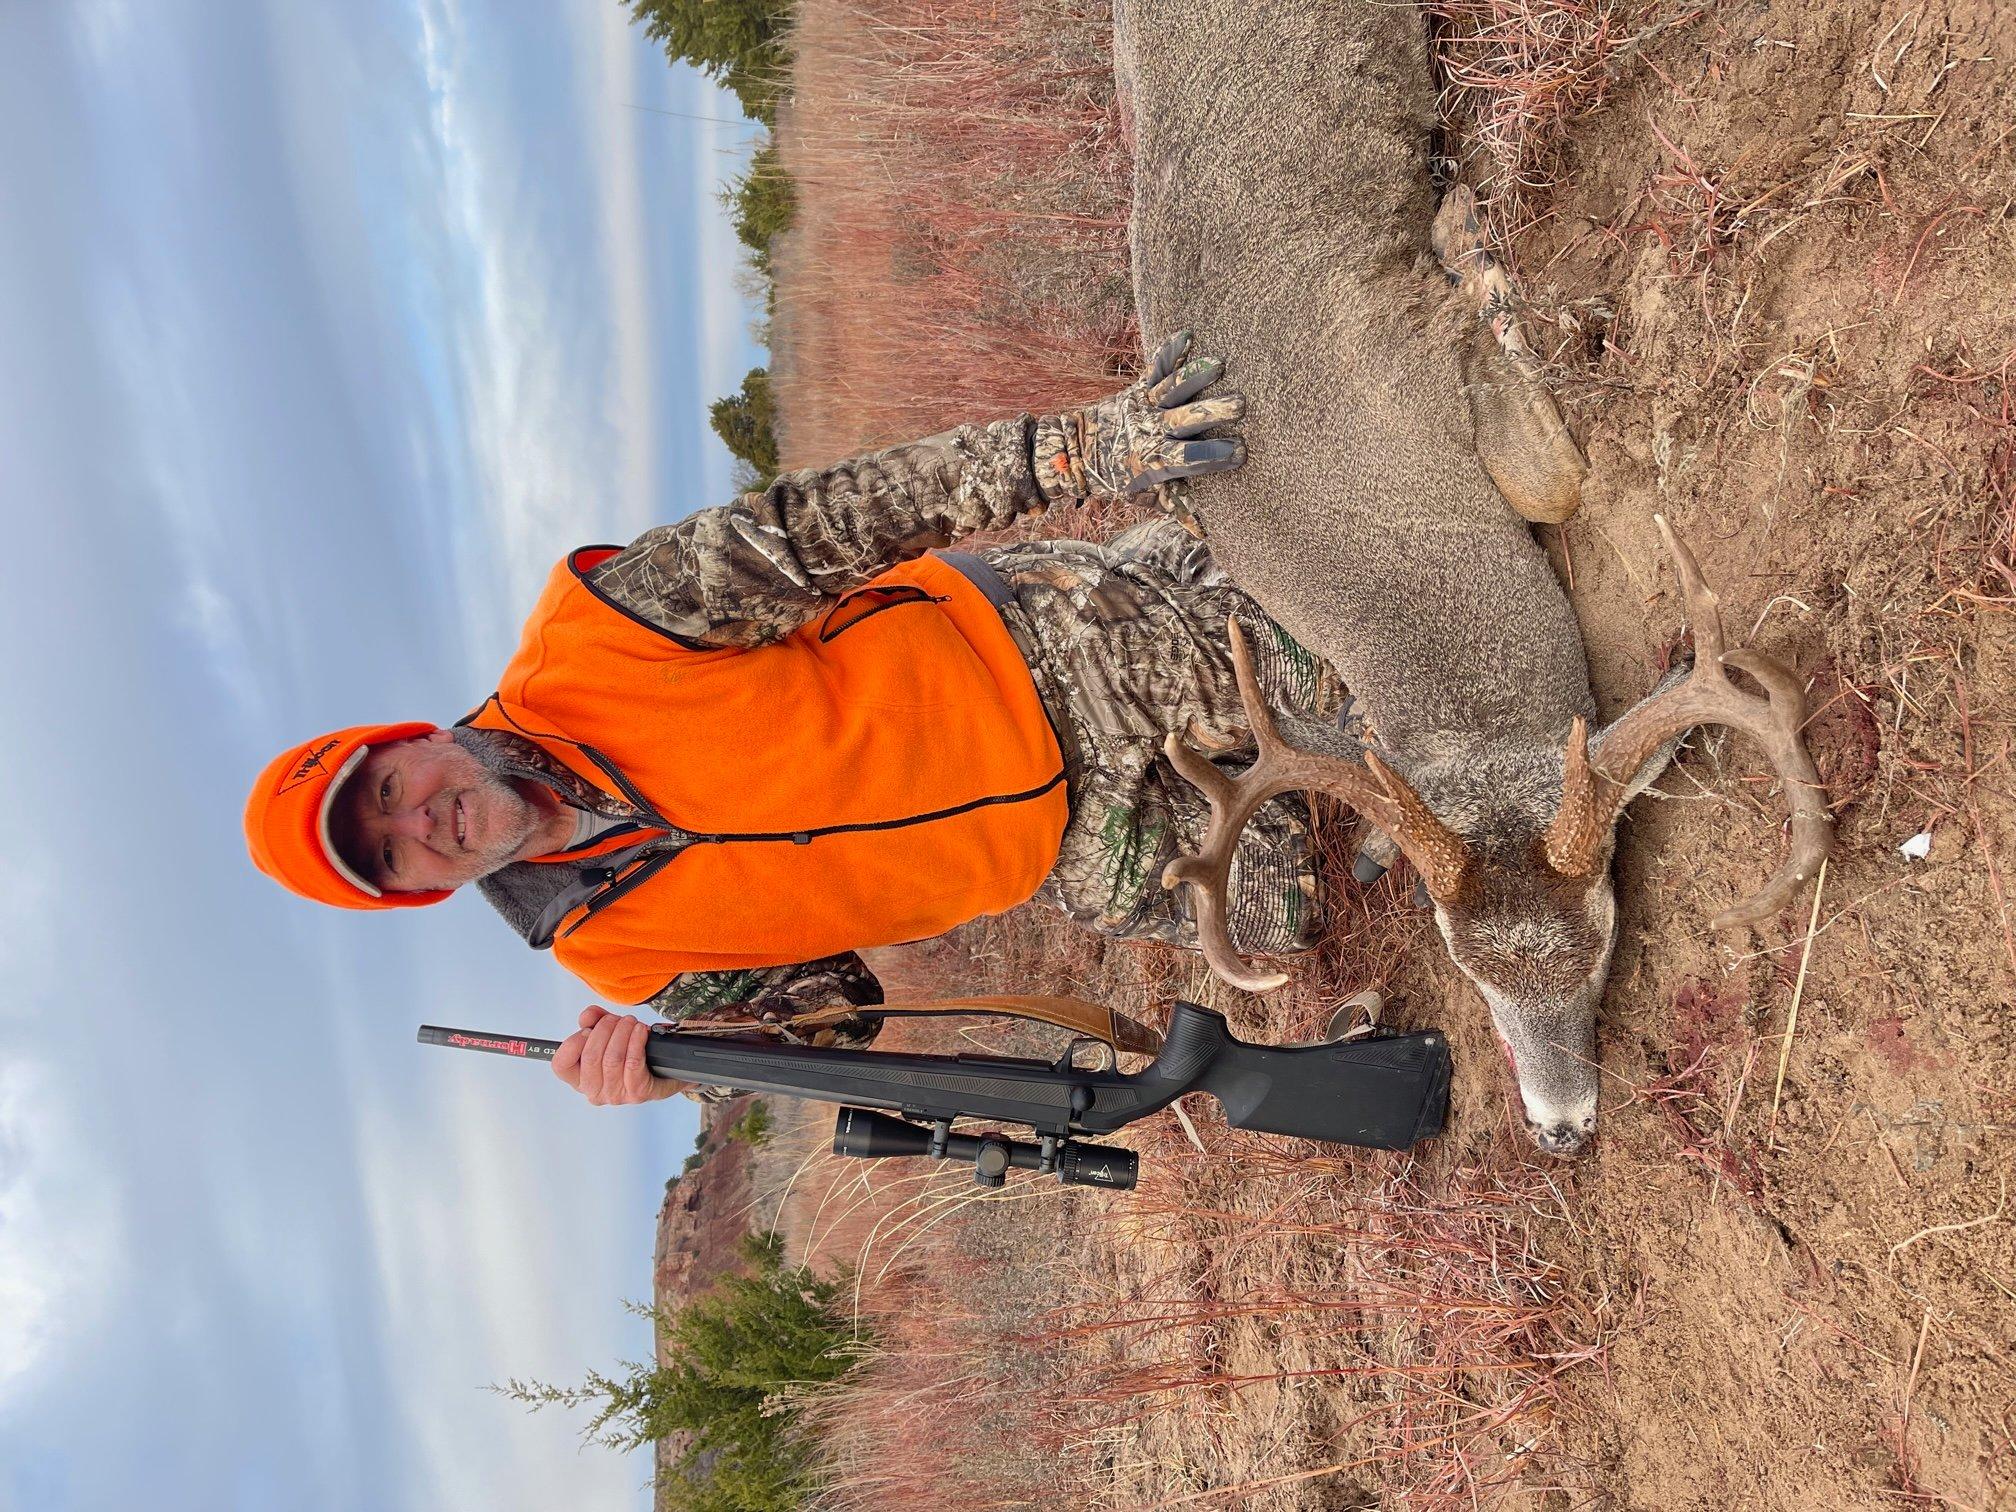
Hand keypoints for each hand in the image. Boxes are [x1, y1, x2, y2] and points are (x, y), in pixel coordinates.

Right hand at [553, 1006, 689, 1106]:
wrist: (663, 1070)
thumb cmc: (630, 1053)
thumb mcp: (609, 1032)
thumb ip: (594, 1021)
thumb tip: (587, 1016)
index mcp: (580, 1078)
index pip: (561, 1065)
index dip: (572, 1043)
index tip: (587, 1029)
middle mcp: (594, 1090)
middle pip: (590, 1057)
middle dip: (604, 1030)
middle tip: (616, 1020)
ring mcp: (615, 1095)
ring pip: (612, 1059)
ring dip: (622, 1033)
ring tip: (630, 1022)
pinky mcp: (637, 1093)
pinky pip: (632, 1063)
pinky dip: (636, 1042)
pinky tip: (640, 1031)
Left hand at [1042, 331, 1246, 499]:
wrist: (1073, 452)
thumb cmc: (1114, 479)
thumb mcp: (1143, 497)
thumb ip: (1175, 506)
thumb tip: (1205, 531)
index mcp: (1154, 460)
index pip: (1188, 459)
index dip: (1213, 456)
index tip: (1241, 453)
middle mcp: (1152, 430)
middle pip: (1185, 419)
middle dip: (1212, 411)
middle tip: (1240, 404)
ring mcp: (1144, 407)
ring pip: (1172, 389)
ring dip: (1194, 376)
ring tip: (1218, 364)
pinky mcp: (1137, 390)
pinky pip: (1155, 368)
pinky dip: (1169, 350)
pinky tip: (1186, 333)